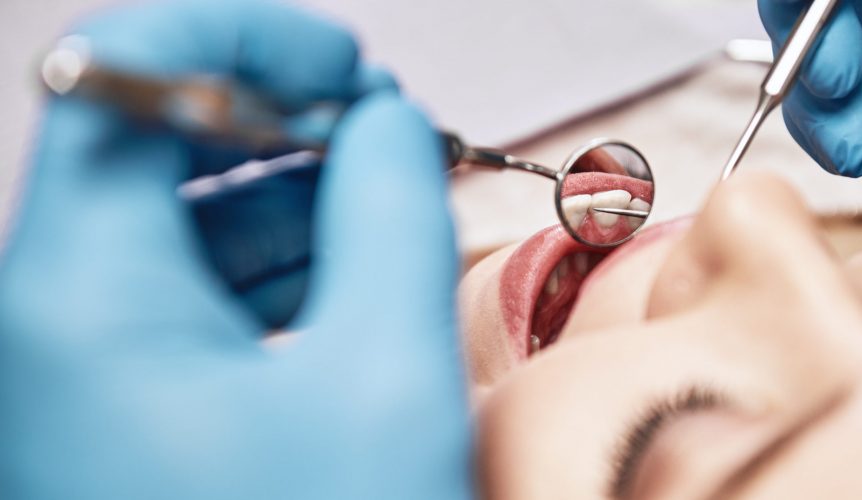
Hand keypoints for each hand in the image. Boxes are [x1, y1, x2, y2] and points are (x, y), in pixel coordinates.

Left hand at [0, 2, 470, 497]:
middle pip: (150, 148)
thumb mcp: (388, 378)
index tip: (343, 63)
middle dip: (281, 117)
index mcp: (81, 297)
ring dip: (292, 191)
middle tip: (384, 125)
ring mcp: (84, 378)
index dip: (243, 38)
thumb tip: (387, 126)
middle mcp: (53, 328)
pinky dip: (279, 265)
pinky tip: (356, 266)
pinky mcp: (126, 417)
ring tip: (390, 192)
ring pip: (179, 226)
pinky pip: (192, 299)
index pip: (117, 79)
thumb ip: (391, 216)